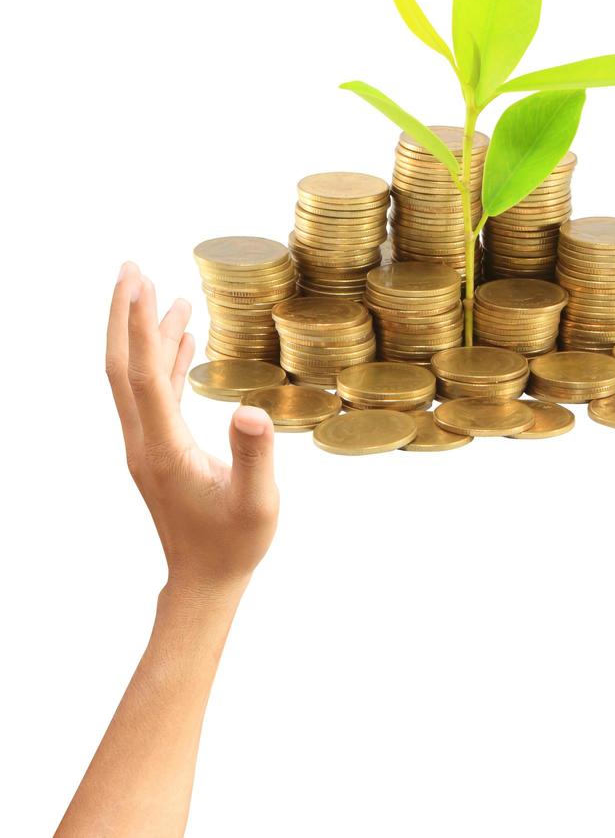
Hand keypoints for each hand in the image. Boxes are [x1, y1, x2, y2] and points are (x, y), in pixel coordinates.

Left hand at [105, 262, 279, 596]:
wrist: (204, 580)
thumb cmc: (234, 544)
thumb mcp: (257, 503)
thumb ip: (254, 456)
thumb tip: (252, 410)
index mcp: (164, 449)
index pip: (145, 377)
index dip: (144, 328)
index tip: (143, 284)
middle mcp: (145, 441)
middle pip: (122, 368)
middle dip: (124, 316)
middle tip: (131, 270)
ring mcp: (148, 444)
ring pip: (135, 378)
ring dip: (144, 335)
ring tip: (165, 294)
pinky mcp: (158, 449)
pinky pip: (154, 394)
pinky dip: (163, 361)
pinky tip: (182, 342)